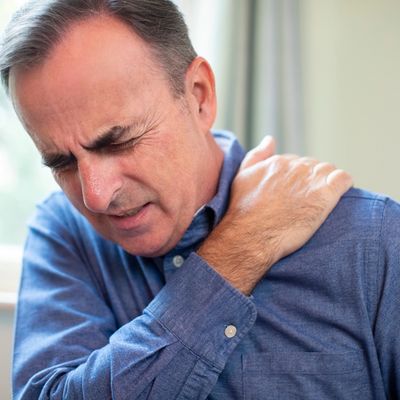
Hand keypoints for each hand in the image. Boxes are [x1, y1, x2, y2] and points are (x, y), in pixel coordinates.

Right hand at [198, 136, 352, 294]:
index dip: (297, 177)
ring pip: (329, 170)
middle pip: (313, 165)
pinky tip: (339, 193)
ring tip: (321, 199)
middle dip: (312, 179)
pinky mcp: (324, 195)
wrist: (251, 235)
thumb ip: (257, 155)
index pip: (297, 162)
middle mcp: (296, 167)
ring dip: (327, 181)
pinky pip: (343, 179)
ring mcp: (311, 180)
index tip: (295, 192)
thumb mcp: (242, 177)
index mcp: (278, 162)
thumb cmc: (243, 210)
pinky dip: (344, 183)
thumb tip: (270, 139)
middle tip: (306, 199)